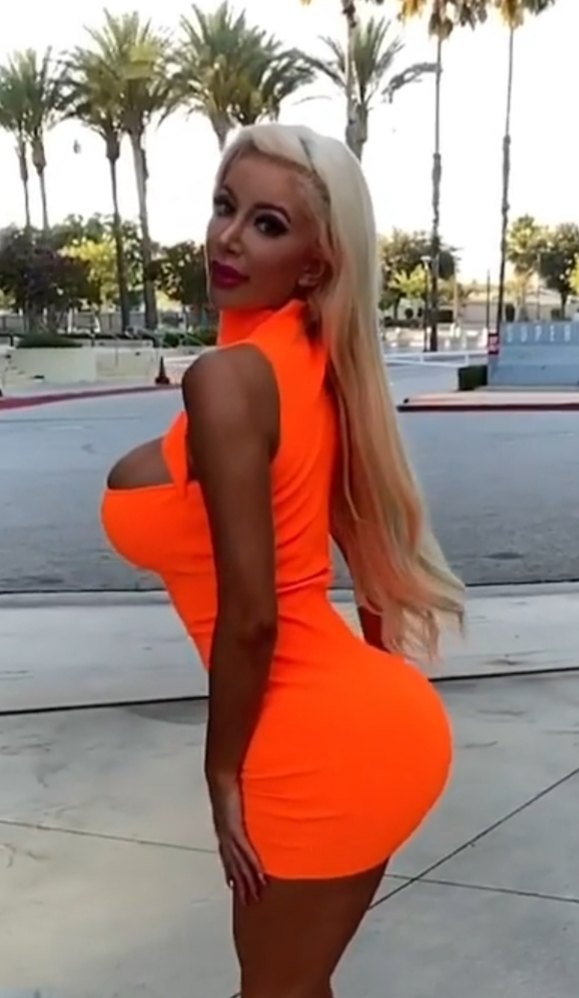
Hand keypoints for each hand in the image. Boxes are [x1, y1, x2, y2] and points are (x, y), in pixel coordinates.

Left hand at [208, 779, 266, 904]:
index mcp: (223, 829)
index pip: (227, 855)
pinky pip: (246, 852)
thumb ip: (237, 805)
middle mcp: (224, 836)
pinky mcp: (236, 830)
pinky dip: (252, 865)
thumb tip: (244, 804)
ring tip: (255, 896)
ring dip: (248, 881)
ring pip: (240, 863)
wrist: (220, 777)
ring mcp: (229, 835)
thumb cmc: (228, 783)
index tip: (233, 885)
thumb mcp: (232, 798)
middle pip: (233, 865)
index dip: (230, 870)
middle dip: (241, 884)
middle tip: (248, 901)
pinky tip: (260, 876)